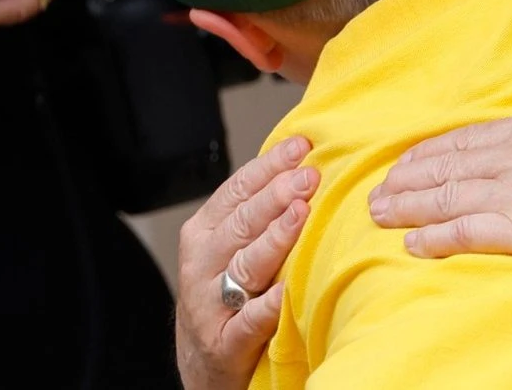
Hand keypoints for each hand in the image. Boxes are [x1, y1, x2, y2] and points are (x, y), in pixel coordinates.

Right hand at [176, 137, 317, 389]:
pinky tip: (289, 287)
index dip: (268, 166)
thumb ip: (257, 213)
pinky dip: (269, 304)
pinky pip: (249, 319)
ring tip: (301, 213)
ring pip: (244, 264)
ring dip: (275, 238)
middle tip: (309, 176)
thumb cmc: (226, 296)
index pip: (237, 190)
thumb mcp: (231, 248)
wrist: (202, 365)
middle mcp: (203, 264)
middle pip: (242, 222)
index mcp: (205, 233)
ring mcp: (211, 304)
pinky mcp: (226, 342)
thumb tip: (302, 164)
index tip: (300, 147)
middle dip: (276, 195)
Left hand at [369, 71, 511, 300]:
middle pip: (452, 165)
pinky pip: (469, 232)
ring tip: (380, 213)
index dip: (437, 150)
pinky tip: (413, 243)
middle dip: (410, 177)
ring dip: (410, 205)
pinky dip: (436, 236)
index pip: (476, 138)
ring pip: (450, 196)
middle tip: (377, 189)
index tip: (410, 158)